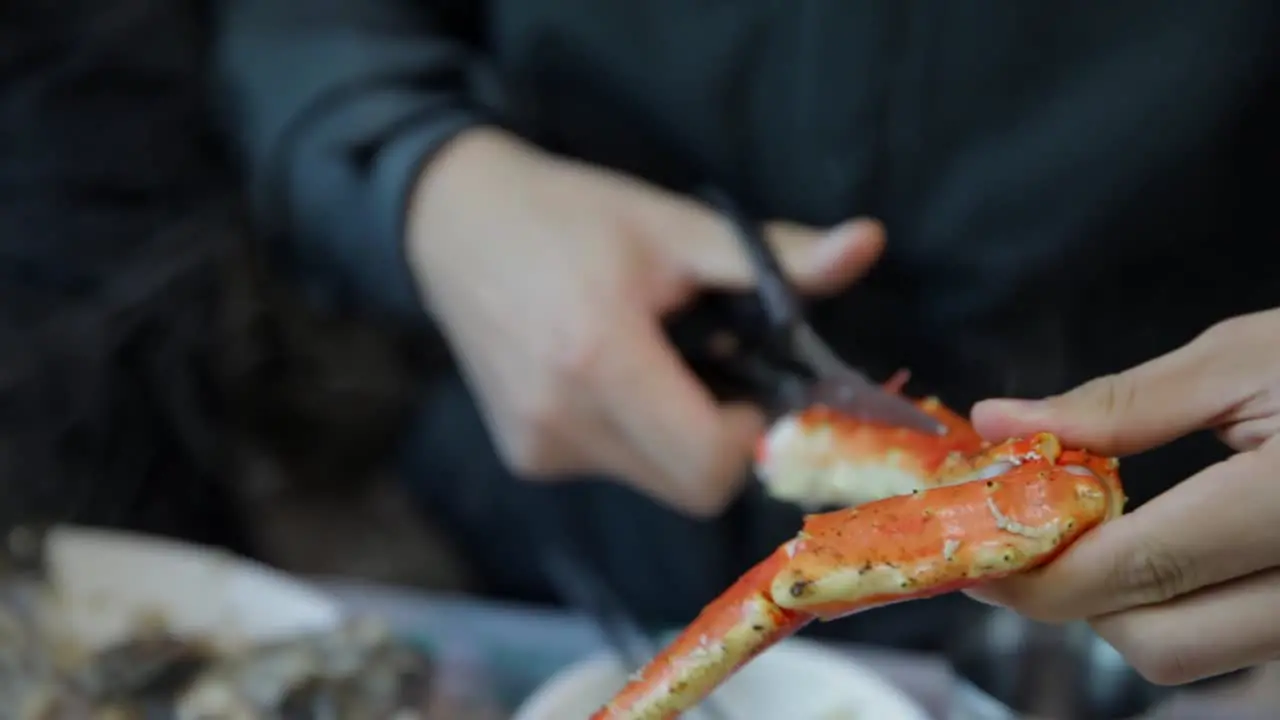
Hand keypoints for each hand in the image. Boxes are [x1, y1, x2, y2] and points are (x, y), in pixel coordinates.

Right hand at [406, 128, 884, 515]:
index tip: (751, 377)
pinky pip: (614, 468)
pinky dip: (634, 434)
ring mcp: (537, 448)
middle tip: (714, 367)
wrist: (453, 224)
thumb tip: (867, 244)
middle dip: (722, 439)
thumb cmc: (569, 215)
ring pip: (655, 482)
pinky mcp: (525, 457)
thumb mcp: (674, 224)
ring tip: (651, 357)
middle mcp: (561, 420)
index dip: (754, 432)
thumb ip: (773, 254)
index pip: (710, 465)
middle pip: (690, 487)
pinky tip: (606, 373)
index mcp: (599, 358)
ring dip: (678, 436)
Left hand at [969, 308, 1279, 684]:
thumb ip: (1119, 406)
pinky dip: (1188, 613)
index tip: (970, 550)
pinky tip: (1182, 555)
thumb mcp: (1247, 357)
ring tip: (1117, 531)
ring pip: (1196, 660)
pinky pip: (1239, 654)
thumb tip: (999, 422)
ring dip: (1132, 608)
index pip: (1133, 571)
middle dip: (1079, 596)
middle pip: (1156, 643)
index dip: (1033, 572)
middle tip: (1043, 532)